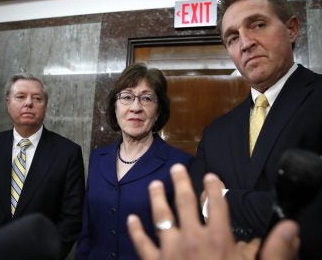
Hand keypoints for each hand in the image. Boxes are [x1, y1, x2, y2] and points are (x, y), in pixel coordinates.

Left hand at [127, 163, 298, 259]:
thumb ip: (274, 251)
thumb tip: (289, 227)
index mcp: (217, 240)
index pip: (216, 205)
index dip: (213, 188)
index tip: (210, 176)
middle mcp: (191, 239)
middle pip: (184, 203)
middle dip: (180, 183)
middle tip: (175, 169)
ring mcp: (170, 251)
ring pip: (161, 217)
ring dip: (157, 199)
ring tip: (154, 184)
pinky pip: (142, 245)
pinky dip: (136, 231)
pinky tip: (131, 219)